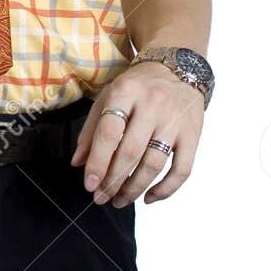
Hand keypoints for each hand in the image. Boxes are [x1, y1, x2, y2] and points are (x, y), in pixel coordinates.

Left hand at [69, 61, 204, 206]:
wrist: (178, 69)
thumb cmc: (137, 87)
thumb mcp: (108, 97)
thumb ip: (92, 129)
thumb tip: (78, 163)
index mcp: (126, 92)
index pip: (109, 132)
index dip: (98, 162)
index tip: (90, 185)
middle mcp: (153, 105)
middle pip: (131, 151)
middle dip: (113, 181)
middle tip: (102, 198)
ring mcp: (175, 120)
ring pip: (154, 164)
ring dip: (135, 188)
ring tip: (120, 200)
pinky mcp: (192, 135)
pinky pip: (182, 170)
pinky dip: (165, 189)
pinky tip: (148, 198)